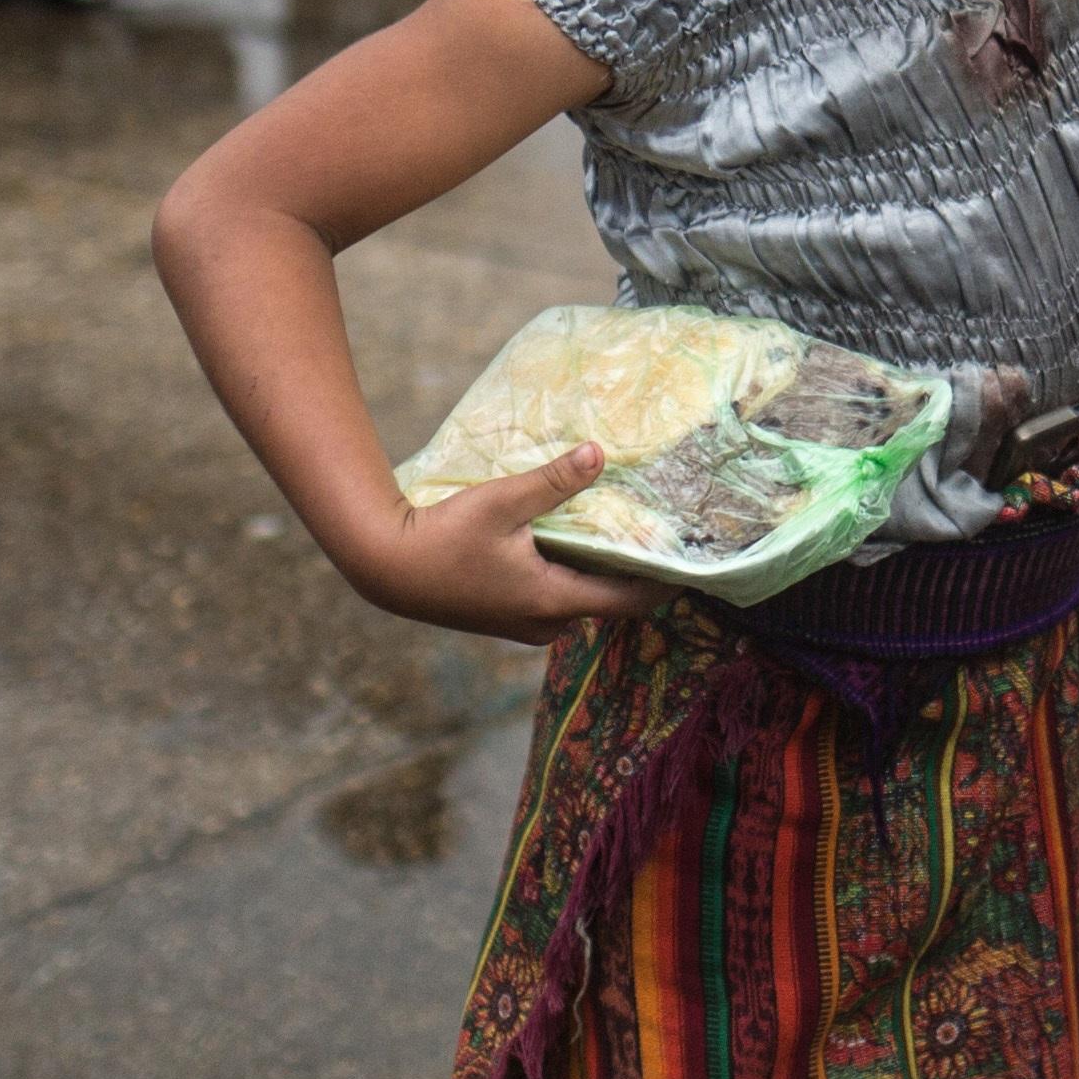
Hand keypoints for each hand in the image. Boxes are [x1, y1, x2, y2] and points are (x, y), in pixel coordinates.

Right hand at [331, 449, 657, 645]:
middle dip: (634, 572)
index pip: (628, 600)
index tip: (692, 560)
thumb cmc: (443, 535)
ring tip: (621, 532)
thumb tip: (599, 454)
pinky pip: (556, 598)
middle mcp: (544, 623)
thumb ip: (553, 481)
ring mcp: (523, 624)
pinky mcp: (506, 616)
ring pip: (580, 599)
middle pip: (608, 601)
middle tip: (659, 535)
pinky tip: (572, 541)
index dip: (664, 582)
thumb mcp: (501, 501)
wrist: (386, 568)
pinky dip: (572, 574)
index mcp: (552, 601)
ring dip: (600, 571)